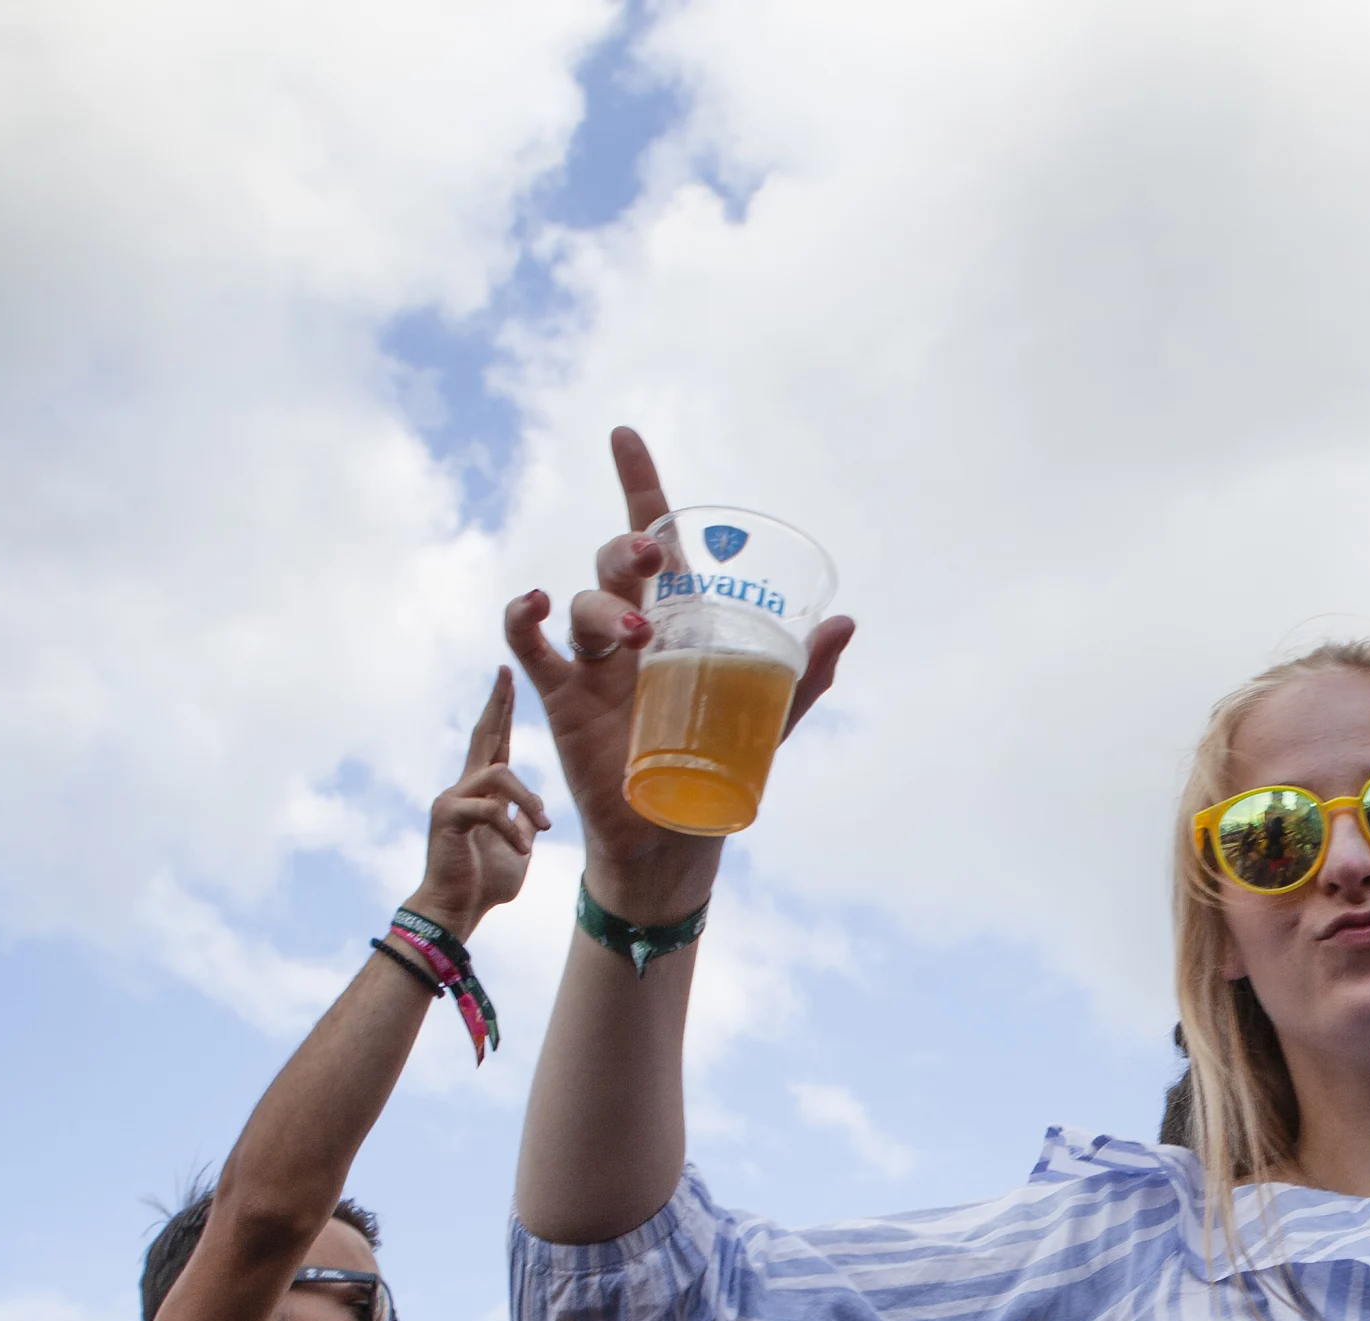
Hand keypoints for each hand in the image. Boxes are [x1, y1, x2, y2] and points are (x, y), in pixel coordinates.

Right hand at [407, 669, 548, 944]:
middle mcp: (463, 787)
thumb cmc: (483, 884)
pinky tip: (522, 852)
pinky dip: (511, 830)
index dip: (502, 712)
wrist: (456, 911)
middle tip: (507, 675)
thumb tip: (534, 814)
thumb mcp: (516, 850)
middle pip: (484, 737)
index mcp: (482, 793)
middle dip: (498, 706)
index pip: (494, 743)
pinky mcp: (449, 817)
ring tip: (541, 829)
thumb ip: (521, 826)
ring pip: (499, 774)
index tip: (508, 679)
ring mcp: (453, 799)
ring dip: (528, 800)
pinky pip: (489, 808)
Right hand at [503, 427, 857, 914]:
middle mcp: (630, 629)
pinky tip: (534, 603)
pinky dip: (523, 617)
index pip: (656, 538)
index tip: (623, 436)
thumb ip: (802, 675)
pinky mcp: (561, 695)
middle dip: (627, 544)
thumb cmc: (719, 767)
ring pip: (581, 602)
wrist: (675, 836)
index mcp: (678, 620)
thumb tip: (845, 624)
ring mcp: (592, 661)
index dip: (639, 485)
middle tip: (649, 556)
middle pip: (616, 563)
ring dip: (601, 604)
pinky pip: (530, 643)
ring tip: (634, 636)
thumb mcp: (769, 718)